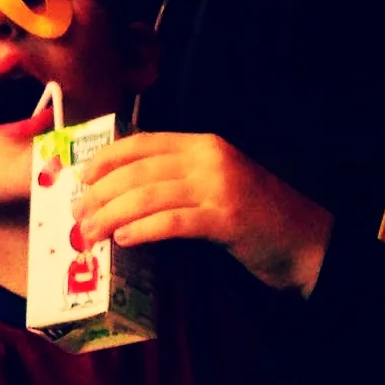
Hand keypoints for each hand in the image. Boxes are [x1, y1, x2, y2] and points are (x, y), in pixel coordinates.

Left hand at [75, 132, 334, 297]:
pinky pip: (172, 223)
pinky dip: (142, 231)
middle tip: (77, 216)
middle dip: (99, 194)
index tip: (80, 179)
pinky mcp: (227, 219)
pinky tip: (124, 241)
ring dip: (111, 216)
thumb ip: (175, 179)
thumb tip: (116, 192)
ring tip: (91, 234)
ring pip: (147, 197)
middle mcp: (209, 159)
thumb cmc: (254, 216)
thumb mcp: (213, 184)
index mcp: (203, 145)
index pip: (142, 143)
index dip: (105, 160)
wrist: (306, 242)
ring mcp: (220, 188)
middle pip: (138, 172)